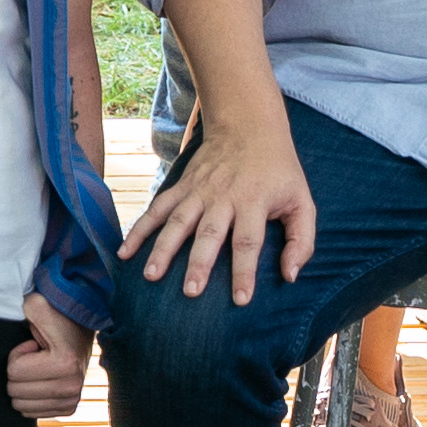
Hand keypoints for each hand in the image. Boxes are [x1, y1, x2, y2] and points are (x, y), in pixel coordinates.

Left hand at [7, 304, 94, 419]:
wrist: (82, 329)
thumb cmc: (58, 318)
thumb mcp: (41, 305)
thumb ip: (30, 306)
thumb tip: (23, 307)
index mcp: (65, 363)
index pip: (14, 372)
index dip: (17, 355)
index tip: (32, 345)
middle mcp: (72, 386)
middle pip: (15, 392)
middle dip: (19, 372)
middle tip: (35, 357)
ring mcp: (72, 399)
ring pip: (21, 406)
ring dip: (25, 385)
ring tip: (39, 368)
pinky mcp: (69, 408)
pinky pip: (32, 413)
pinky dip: (31, 397)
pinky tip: (43, 380)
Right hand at [126, 114, 319, 303]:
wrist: (249, 126)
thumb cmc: (279, 172)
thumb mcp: (302, 201)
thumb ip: (301, 240)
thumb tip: (290, 276)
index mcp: (254, 202)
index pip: (248, 241)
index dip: (244, 271)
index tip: (239, 300)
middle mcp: (223, 197)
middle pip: (209, 233)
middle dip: (199, 263)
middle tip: (190, 292)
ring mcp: (198, 191)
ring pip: (177, 222)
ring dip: (163, 249)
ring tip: (150, 275)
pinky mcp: (181, 186)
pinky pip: (157, 209)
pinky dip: (139, 229)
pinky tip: (124, 253)